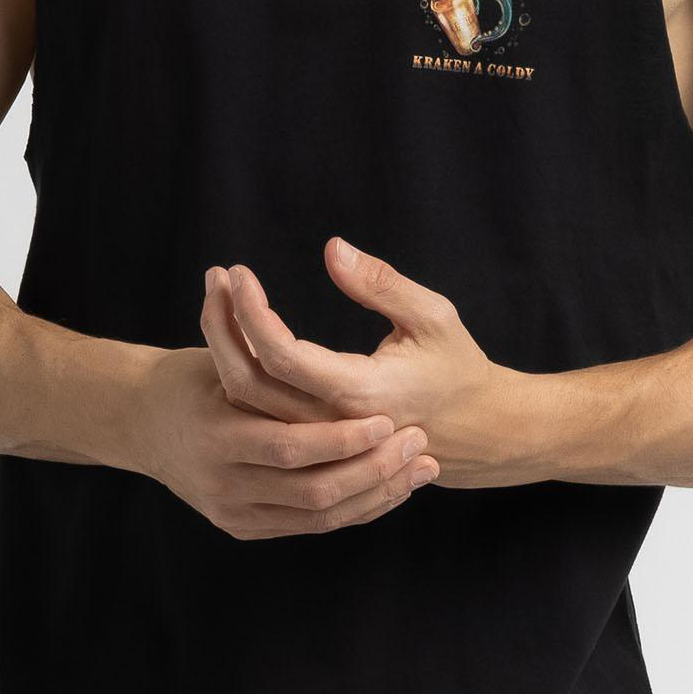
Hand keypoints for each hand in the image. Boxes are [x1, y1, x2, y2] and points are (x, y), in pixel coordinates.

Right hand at [136, 288, 438, 541]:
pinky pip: (312, 524)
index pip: (293, 442)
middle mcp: (225, 479)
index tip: (388, 417)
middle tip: (420, 442)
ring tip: (422, 463)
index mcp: (219, 434)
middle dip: (373, 470)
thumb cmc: (185, 378)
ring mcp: (233, 509)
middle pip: (315, 487)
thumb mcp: (212, 344)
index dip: (343, 436)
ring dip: (376, 492)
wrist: (140, 426)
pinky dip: (356, 508)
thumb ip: (255, 318)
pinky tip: (394, 485)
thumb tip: (328, 247)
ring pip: (321, 511)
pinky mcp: (245, 525)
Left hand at [216, 238, 510, 488]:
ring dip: (224, 346)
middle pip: (248, 384)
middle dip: (222, 325)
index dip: (251, 312)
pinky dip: (239, 371)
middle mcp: (331, 425)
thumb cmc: (457, 367)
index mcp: (360, 394)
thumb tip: (331, 249)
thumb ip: (382, 284)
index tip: (239, 272)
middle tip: (216, 277)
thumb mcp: (433, 316)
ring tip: (218, 296)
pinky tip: (236, 332)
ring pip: (247, 404)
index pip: (282, 357)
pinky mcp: (313, 444)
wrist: (476, 432)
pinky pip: (260, 414)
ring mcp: (319, 442)